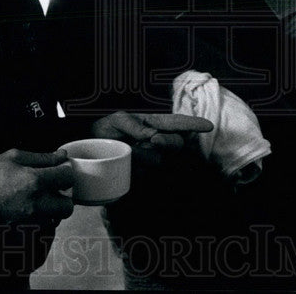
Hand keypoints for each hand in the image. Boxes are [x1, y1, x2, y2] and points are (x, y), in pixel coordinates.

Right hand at [0, 149, 73, 222]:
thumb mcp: (15, 157)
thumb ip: (43, 157)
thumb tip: (63, 156)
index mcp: (35, 181)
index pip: (68, 177)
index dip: (65, 173)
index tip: (59, 172)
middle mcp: (36, 204)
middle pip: (67, 206)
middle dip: (63, 198)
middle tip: (53, 191)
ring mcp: (30, 221)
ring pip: (56, 220)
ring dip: (52, 211)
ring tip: (39, 202)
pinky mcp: (23, 232)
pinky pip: (43, 229)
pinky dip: (41, 221)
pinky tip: (30, 212)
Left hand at [91, 111, 213, 163]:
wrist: (87, 148)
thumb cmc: (105, 130)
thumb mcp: (117, 121)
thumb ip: (134, 126)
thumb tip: (152, 135)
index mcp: (153, 124)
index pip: (178, 123)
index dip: (194, 124)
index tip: (208, 126)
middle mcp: (157, 141)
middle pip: (176, 143)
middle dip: (168, 142)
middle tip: (153, 139)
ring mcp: (151, 158)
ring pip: (160, 160)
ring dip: (145, 155)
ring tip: (128, 149)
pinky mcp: (143, 174)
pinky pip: (147, 173)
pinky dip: (136, 167)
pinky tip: (127, 162)